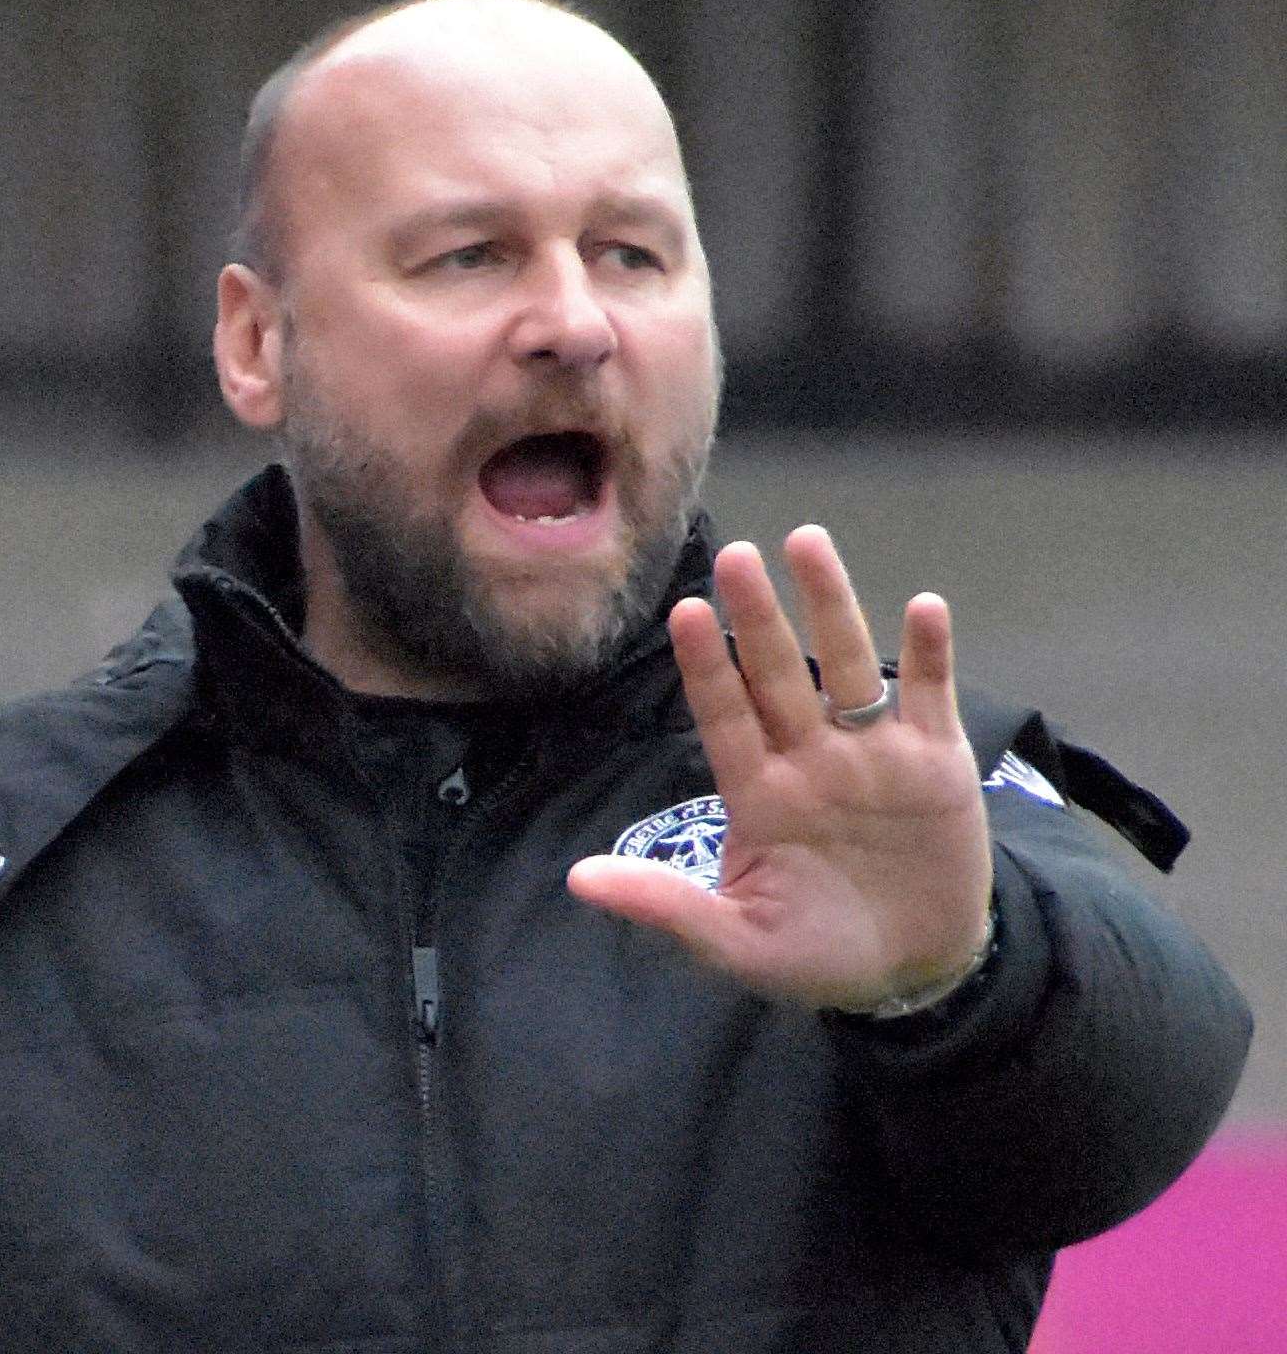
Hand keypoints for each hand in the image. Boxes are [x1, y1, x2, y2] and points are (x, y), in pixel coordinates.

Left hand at [569, 526, 992, 1010]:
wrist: (916, 971)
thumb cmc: (818, 954)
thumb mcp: (736, 941)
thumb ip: (666, 906)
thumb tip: (577, 880)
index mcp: (758, 793)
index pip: (725, 716)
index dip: (707, 666)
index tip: (684, 611)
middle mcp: (809, 757)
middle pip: (778, 673)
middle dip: (757, 616)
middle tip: (734, 554)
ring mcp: (872, 752)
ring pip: (848, 665)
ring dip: (831, 604)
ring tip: (807, 543)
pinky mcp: (935, 760)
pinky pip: (930, 694)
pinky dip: (930, 653)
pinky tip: (925, 607)